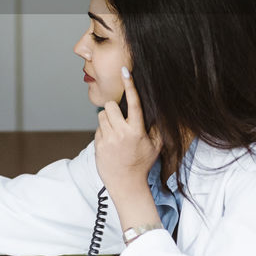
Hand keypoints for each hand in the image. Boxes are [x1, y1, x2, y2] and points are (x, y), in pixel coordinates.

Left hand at [94, 67, 162, 197]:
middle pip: (110, 106)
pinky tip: (110, 143)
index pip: (134, 103)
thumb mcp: (155, 146)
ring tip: (115, 132)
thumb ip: (156, 128)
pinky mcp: (98, 145)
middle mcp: (121, 133)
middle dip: (114, 109)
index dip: (130, 85)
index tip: (125, 71)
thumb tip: (158, 111)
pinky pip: (98, 129)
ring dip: (107, 120)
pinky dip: (103, 132)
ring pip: (101, 116)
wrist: (126, 185)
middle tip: (120, 119)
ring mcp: (108, 139)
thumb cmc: (142, 164)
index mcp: (137, 131)